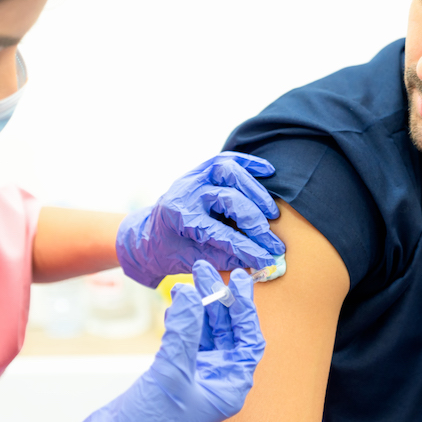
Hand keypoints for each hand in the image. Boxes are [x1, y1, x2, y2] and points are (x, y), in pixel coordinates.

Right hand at [24, 261, 264, 421]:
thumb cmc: (149, 421)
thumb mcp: (172, 371)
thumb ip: (186, 331)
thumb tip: (192, 293)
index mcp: (230, 387)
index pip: (248, 340)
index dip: (245, 309)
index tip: (239, 280)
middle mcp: (217, 381)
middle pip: (227, 332)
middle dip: (217, 300)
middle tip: (204, 271)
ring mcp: (195, 377)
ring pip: (205, 333)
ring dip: (198, 307)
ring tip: (187, 281)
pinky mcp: (173, 374)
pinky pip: (185, 340)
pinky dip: (182, 322)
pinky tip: (175, 305)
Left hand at [115, 152, 284, 286]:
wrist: (149, 235)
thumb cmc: (170, 250)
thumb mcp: (193, 260)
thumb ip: (225, 259)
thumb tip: (261, 262)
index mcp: (179, 217)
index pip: (220, 233)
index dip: (247, 247)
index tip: (266, 259)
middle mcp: (186, 192)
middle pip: (228, 198)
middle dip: (255, 222)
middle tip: (273, 241)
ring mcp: (194, 177)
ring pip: (229, 171)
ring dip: (255, 192)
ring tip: (272, 213)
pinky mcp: (202, 170)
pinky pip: (228, 159)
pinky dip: (250, 164)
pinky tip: (268, 171)